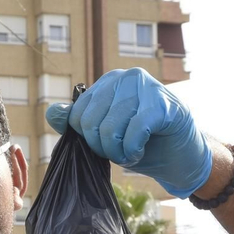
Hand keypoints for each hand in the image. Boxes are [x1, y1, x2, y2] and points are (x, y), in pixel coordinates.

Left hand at [45, 68, 211, 197]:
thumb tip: (51, 112)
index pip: (76, 116)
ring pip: (109, 130)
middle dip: (103, 149)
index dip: (88, 141)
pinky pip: (133, 134)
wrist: (181, 156)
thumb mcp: (105, 134)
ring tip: (133, 151)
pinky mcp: (162, 104)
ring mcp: (145, 86)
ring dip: (120, 153)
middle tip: (121, 151)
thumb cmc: (142, 143)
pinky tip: (142, 150)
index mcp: (108, 82)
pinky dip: (134, 151)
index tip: (107, 145)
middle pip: (89, 124)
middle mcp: (125, 77)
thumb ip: (77, 122)